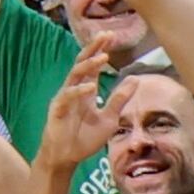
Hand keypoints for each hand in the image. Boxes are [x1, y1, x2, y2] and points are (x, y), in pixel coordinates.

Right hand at [32, 46, 117, 184]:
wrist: (66, 158)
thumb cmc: (84, 138)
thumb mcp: (109, 118)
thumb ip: (119, 99)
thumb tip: (135, 79)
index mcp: (85, 90)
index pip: (93, 65)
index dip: (101, 50)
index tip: (112, 36)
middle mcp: (74, 90)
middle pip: (82, 63)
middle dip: (94, 48)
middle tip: (106, 35)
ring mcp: (64, 98)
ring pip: (75, 75)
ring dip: (89, 65)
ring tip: (104, 56)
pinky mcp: (57, 110)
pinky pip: (67, 97)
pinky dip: (79, 91)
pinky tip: (91, 87)